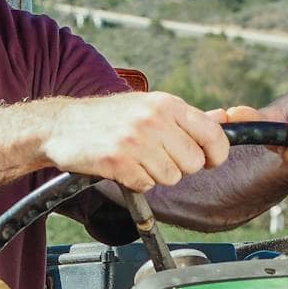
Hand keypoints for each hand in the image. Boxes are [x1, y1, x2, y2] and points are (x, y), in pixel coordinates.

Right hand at [42, 92, 229, 192]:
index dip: (216, 154)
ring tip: (136, 158)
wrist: (62, 125)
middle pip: (194, 163)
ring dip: (155, 174)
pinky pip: (146, 185)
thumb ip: (185, 118)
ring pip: (171, 177)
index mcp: (166, 104)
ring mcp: (136, 140)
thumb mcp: (148, 106)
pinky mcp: (119, 161)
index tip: (209, 160)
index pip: (213, 135)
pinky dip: (136, 181)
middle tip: (157, 156)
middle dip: (179, 166)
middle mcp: (154, 119)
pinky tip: (122, 166)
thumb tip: (225, 119)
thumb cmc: (109, 117)